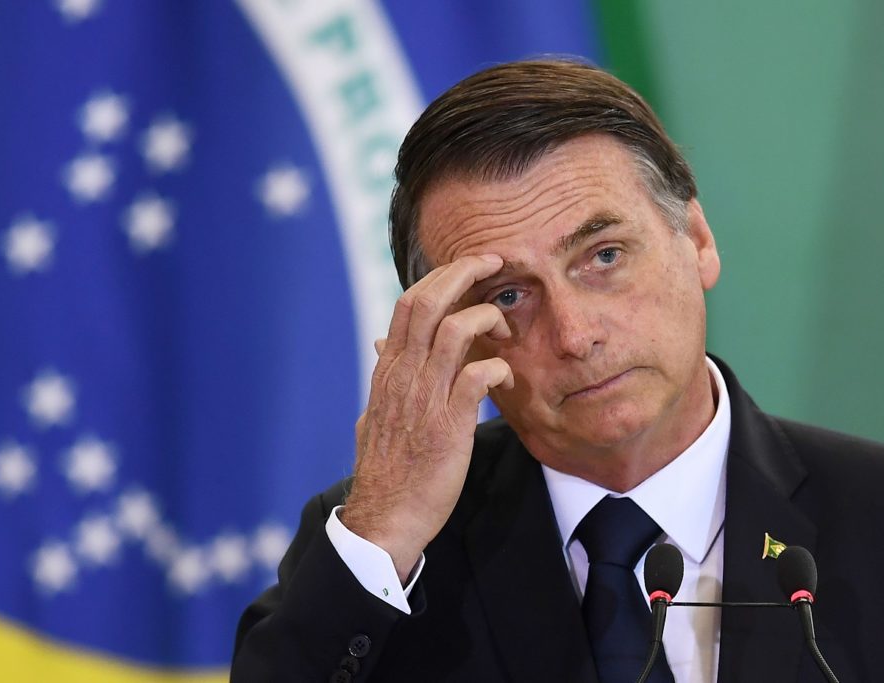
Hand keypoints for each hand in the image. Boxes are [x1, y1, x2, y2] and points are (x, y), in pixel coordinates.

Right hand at [341, 254, 513, 582]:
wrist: (385, 516)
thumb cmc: (387, 466)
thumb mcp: (377, 412)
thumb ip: (386, 376)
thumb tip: (382, 345)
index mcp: (389, 369)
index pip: (409, 303)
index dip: (442, 275)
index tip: (470, 265)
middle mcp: (404, 375)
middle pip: (429, 301)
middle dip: (465, 272)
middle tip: (495, 262)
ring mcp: (424, 398)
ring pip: (455, 329)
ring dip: (487, 317)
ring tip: (505, 327)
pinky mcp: (448, 426)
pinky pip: (477, 377)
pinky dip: (498, 367)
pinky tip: (506, 377)